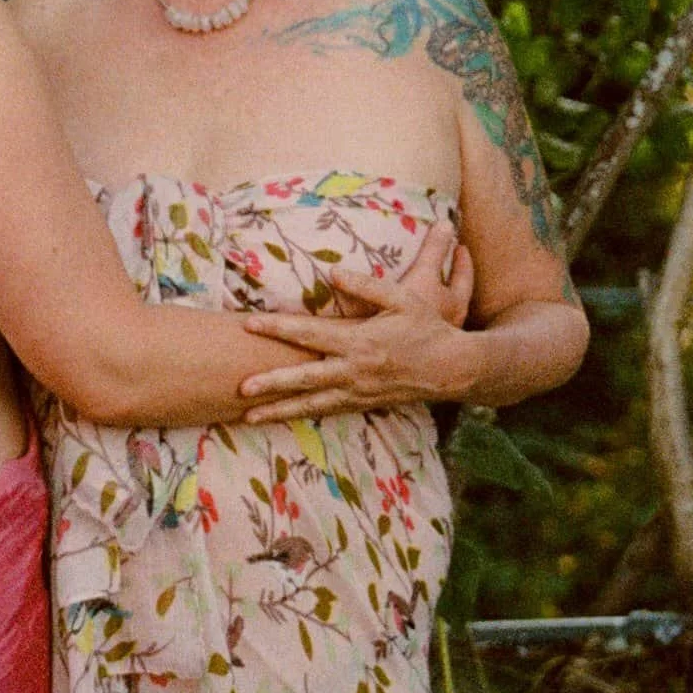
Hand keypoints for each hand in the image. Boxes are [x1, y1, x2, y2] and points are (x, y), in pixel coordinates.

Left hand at [238, 219, 476, 420]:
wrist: (451, 369)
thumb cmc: (427, 328)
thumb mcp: (402, 299)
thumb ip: (366, 286)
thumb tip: (330, 273)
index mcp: (359, 341)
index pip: (309, 333)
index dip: (277, 327)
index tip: (249, 324)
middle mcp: (354, 371)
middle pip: (304, 379)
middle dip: (271, 384)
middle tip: (240, 389)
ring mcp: (356, 392)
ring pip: (310, 404)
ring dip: (279, 411)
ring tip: (247, 418)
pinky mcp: (361, 404)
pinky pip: (325, 412)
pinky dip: (301, 416)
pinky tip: (280, 419)